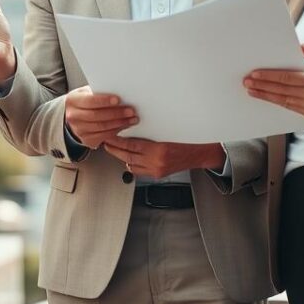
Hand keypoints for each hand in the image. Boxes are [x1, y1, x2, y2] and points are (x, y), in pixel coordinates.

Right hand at [64, 86, 136, 149]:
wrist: (75, 116)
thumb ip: (99, 92)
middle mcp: (73, 116)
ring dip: (120, 123)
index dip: (104, 101)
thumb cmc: (85, 101)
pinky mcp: (86, 140)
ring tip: (132, 119)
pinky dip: (116, 131)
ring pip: (102, 127)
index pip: (89, 101)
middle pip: (97, 116)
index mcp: (73, 101)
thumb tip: (120, 91)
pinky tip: (124, 125)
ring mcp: (79, 130)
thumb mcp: (87, 92)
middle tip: (130, 111)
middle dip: (116, 113)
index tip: (118, 99)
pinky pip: (104, 136)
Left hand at [102, 137, 226, 177]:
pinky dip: (130, 164)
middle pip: (128, 156)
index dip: (117, 141)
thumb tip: (130, 128)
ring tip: (112, 149)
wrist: (199, 153)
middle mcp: (157, 162)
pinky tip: (126, 158)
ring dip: (120, 157)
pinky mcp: (158, 175)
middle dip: (114, 150)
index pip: (132, 145)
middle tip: (104, 142)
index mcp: (159, 150)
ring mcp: (157, 170)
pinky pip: (139, 171)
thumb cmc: (186, 139)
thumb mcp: (167, 132)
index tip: (108, 135)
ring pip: (131, 164)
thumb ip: (149, 133)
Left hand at [244, 44, 303, 121]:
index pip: (287, 78)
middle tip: (247, 81)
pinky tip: (266, 97)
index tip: (255, 74)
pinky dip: (276, 101)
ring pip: (282, 101)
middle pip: (281, 90)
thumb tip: (301, 45)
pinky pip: (289, 107)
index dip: (269, 77)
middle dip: (262, 86)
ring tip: (251, 90)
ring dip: (265, 95)